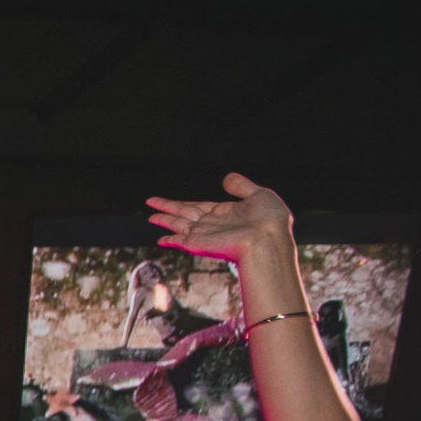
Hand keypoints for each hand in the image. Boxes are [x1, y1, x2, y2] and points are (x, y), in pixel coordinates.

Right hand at [146, 172, 293, 264]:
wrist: (268, 240)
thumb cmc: (270, 221)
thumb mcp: (259, 195)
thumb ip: (241, 186)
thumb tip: (227, 178)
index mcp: (226, 213)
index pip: (199, 206)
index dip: (185, 203)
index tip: (173, 200)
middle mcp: (213, 224)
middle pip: (184, 213)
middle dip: (167, 208)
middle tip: (151, 202)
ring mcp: (205, 234)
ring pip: (178, 224)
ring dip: (164, 219)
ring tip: (150, 216)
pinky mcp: (198, 243)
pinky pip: (180, 240)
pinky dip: (170, 240)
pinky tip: (160, 239)